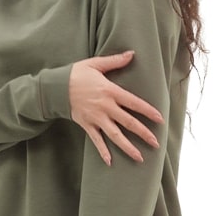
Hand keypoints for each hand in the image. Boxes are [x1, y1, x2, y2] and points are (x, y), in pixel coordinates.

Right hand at [69, 51, 163, 165]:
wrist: (55, 87)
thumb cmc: (76, 74)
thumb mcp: (95, 64)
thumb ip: (115, 61)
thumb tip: (132, 53)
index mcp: (110, 91)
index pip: (134, 103)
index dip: (148, 111)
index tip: (160, 119)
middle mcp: (105, 107)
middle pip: (128, 122)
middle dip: (144, 133)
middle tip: (156, 143)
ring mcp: (96, 118)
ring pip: (115, 135)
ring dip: (128, 147)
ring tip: (140, 158)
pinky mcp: (87, 125)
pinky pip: (96, 140)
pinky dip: (103, 151)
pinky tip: (110, 162)